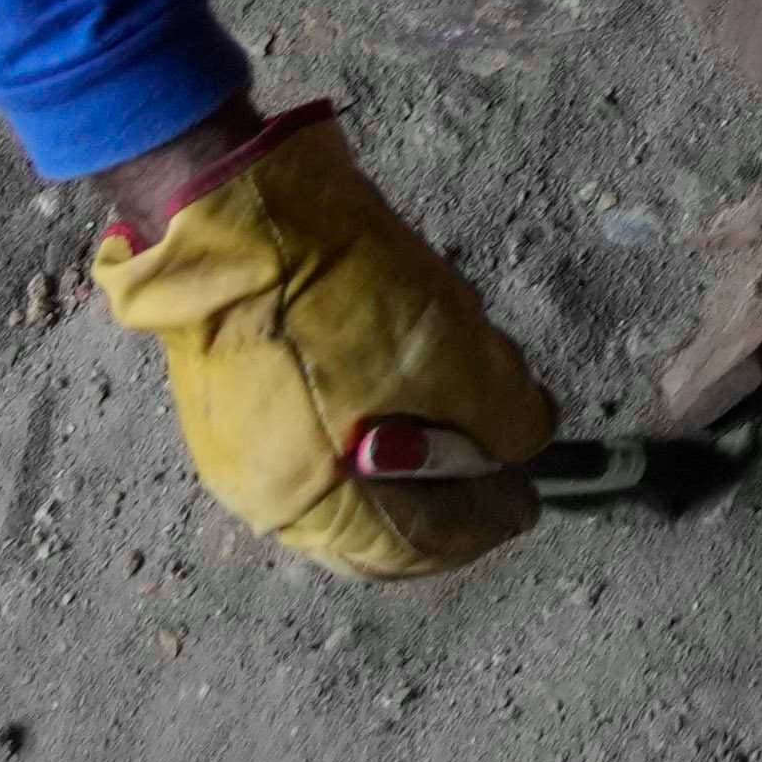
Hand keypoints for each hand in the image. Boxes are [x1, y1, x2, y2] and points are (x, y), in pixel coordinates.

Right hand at [89, 104, 552, 581]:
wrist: (240, 211)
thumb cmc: (343, 295)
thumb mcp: (456, 358)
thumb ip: (505, 420)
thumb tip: (525, 441)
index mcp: (312, 507)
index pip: (415, 549)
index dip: (484, 523)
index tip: (529, 497)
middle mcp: (264, 495)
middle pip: (377, 524)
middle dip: (444, 497)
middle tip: (497, 460)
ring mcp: (239, 445)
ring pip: (346, 477)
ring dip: (406, 457)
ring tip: (454, 405)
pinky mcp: (232, 393)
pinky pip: (315, 434)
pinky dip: (366, 423)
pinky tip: (398, 376)